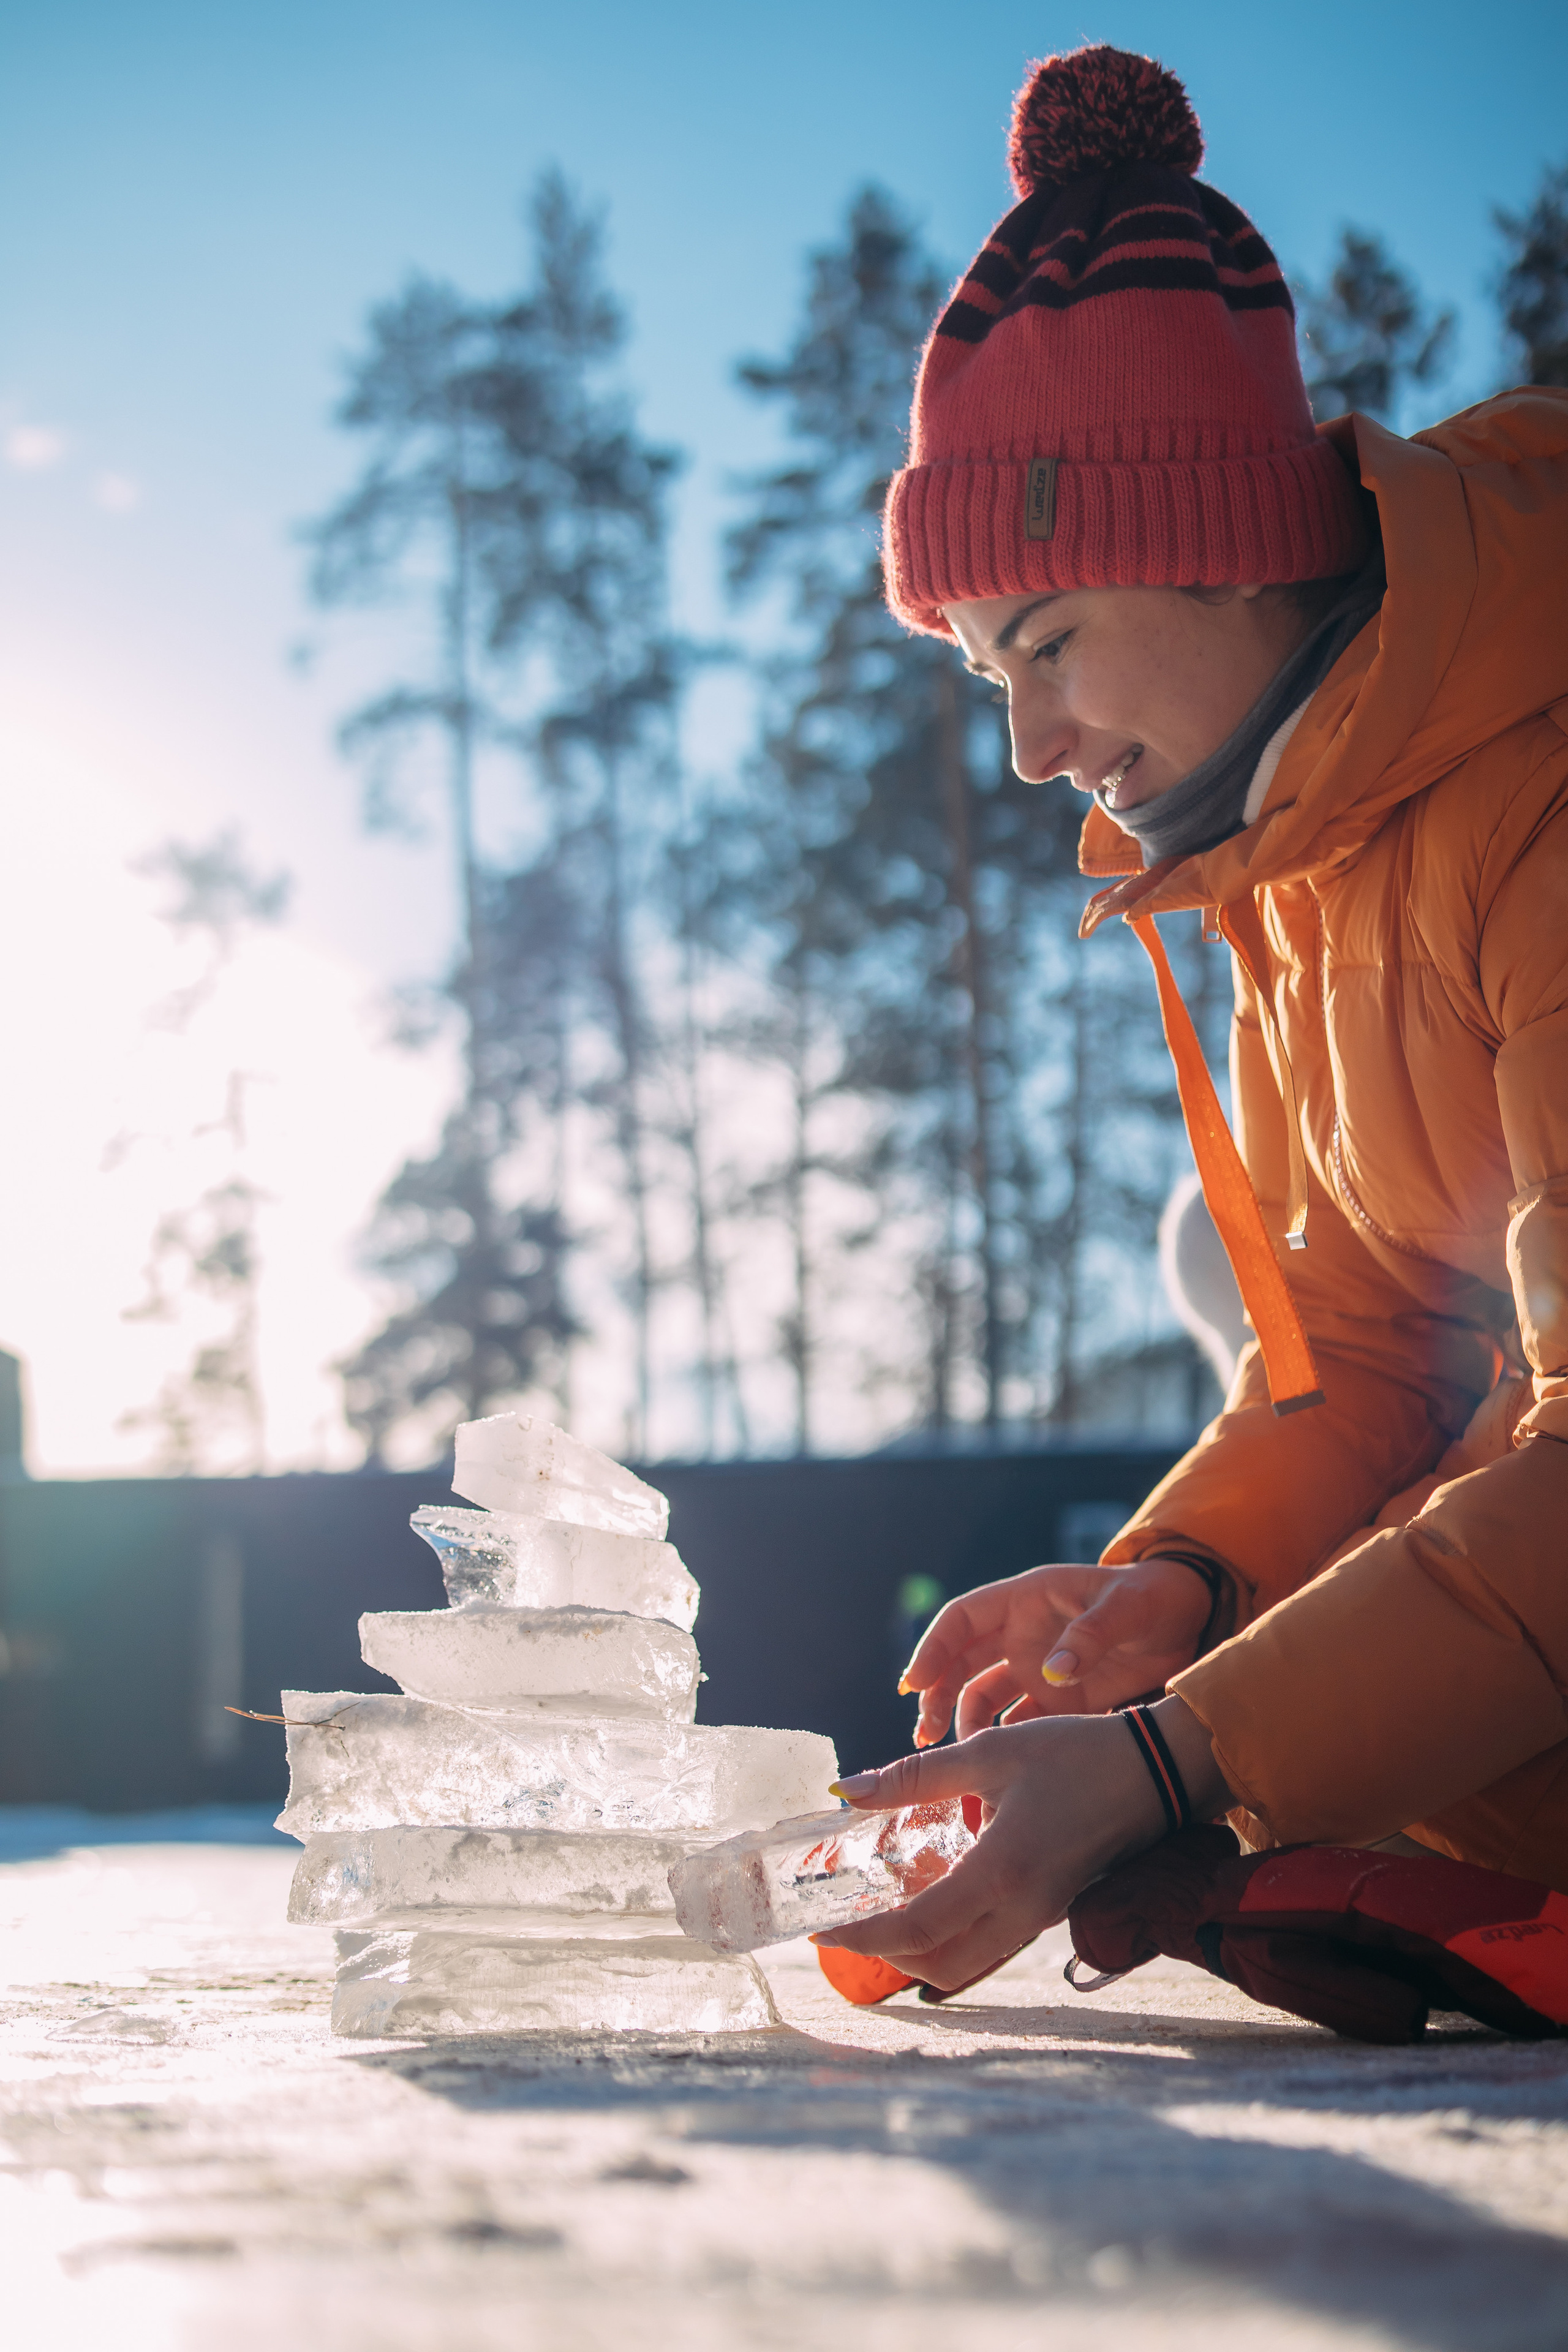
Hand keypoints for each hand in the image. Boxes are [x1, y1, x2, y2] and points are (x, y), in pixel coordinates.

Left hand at [813, 1699, 1231, 1992]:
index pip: (918, 1929)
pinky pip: (988, 1941)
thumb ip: (915, 1776)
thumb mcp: (990, 1752)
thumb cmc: (1075, 1755)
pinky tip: (926, 1894)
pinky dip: (948, 1934)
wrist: (1156, 1773)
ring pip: (963, 1961)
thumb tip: (847, 1789)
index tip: (822, 1925)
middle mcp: (1021, 1909)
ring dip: (915, 1949)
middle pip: (937, 1965)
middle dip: (883, 1955)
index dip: (863, 1935)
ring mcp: (1039, 1916)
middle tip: (843, 1923)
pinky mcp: (1049, 1908)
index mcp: (1002, 1872)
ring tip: (876, 1912)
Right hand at [900, 1557, 1213, 1743]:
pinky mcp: (1059, 1700)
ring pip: (982, 1696)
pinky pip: (1019, 1724)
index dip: (933, 1647)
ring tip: (951, 1756)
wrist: (1192, 1620)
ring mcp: (1038, 1669)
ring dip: (961, 1722)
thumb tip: (1051, 1673)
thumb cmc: (1156, 1597)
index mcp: (1028, 1599)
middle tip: (924, 1736)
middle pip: (961, 1663)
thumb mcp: (1127, 1607)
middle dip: (936, 1695)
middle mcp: (1023, 1634)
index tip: (914, 1682)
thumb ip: (1090, 1636)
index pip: (963, 1618)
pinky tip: (994, 1769)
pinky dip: (1002, 1744)